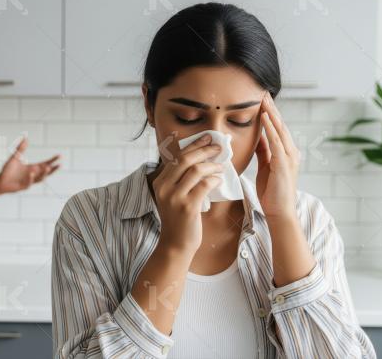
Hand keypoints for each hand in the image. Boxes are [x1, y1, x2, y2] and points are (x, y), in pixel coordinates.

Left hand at [0, 137, 60, 193]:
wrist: (0, 181)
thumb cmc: (8, 170)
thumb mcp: (15, 157)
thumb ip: (20, 148)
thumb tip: (26, 138)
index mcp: (33, 168)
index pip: (46, 164)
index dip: (53, 160)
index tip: (60, 156)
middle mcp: (33, 175)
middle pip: (46, 173)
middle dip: (53, 169)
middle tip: (60, 164)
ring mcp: (29, 181)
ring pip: (39, 179)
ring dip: (44, 174)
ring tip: (48, 168)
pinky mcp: (23, 187)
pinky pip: (28, 183)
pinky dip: (30, 178)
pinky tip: (31, 173)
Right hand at [151, 133, 223, 256]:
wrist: (176, 244)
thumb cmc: (178, 219)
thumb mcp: (173, 196)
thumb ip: (181, 179)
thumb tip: (200, 159)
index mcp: (160, 182)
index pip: (177, 157)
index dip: (193, 145)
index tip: (207, 138)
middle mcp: (164, 187)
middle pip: (186, 159)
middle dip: (205, 150)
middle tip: (218, 147)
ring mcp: (175, 197)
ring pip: (197, 170)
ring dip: (213, 165)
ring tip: (221, 166)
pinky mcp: (187, 207)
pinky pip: (205, 185)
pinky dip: (215, 180)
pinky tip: (219, 180)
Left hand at [255, 93, 300, 219]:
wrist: (279, 212)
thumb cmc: (272, 192)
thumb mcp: (265, 167)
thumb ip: (264, 152)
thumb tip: (258, 137)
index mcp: (286, 152)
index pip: (277, 128)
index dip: (270, 113)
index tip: (262, 100)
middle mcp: (291, 152)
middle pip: (280, 125)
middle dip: (272, 108)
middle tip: (263, 92)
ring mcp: (289, 157)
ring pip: (280, 130)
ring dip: (271, 113)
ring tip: (263, 99)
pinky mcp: (284, 163)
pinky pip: (276, 141)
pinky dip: (270, 128)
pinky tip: (265, 117)